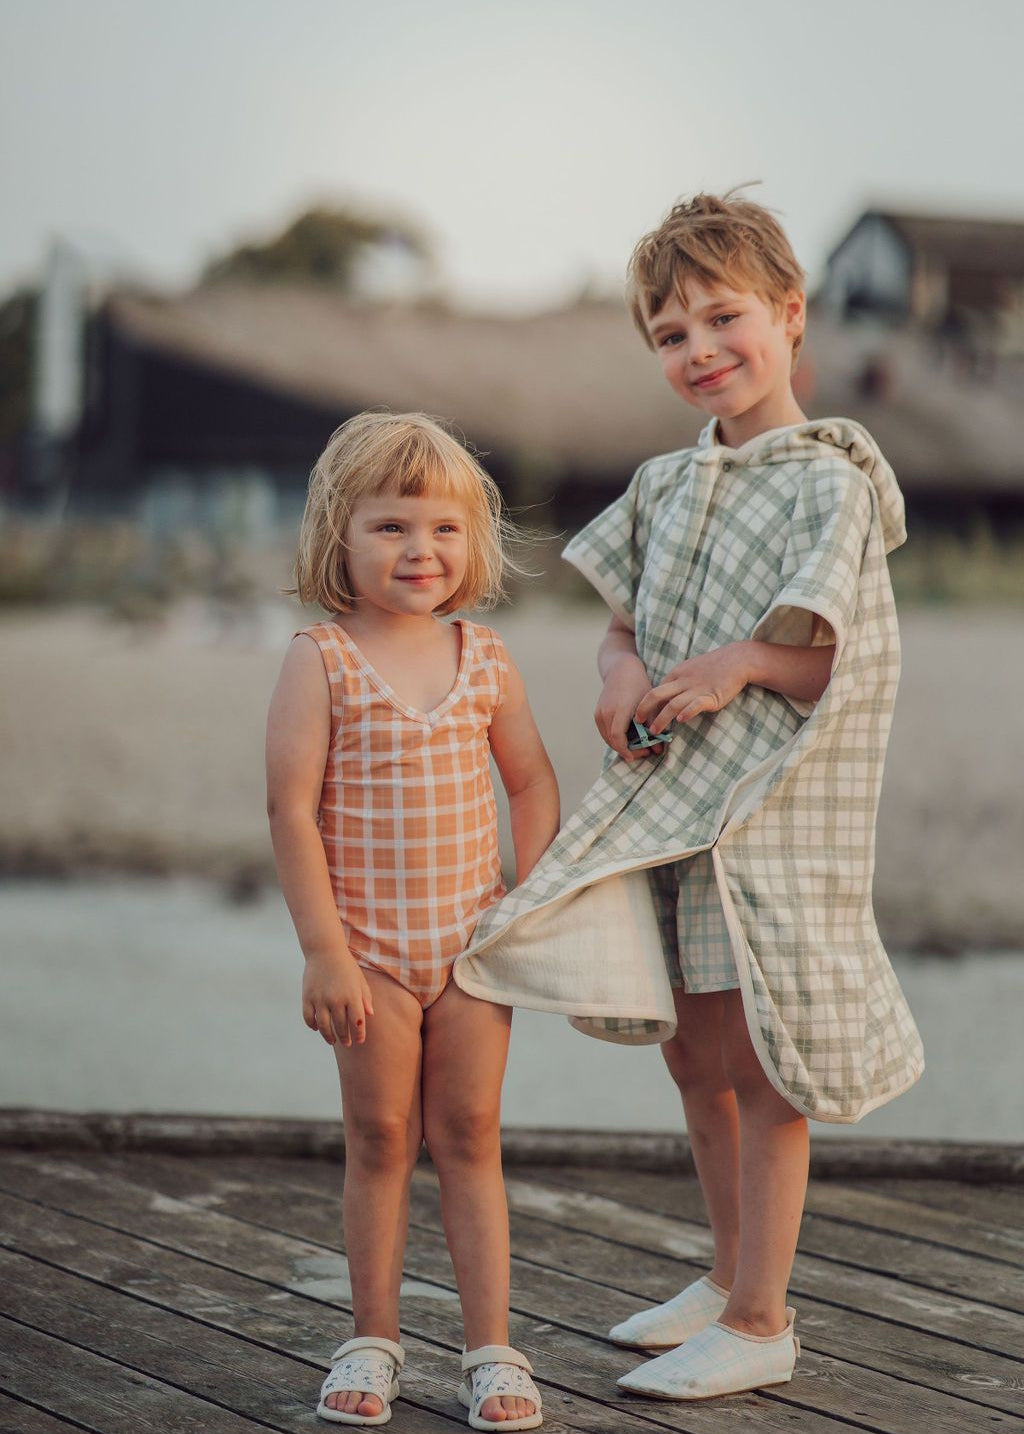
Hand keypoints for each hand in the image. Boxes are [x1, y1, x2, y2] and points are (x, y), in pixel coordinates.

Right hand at [302, 950, 373, 1045]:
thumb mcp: (360, 980)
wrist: (325, 950)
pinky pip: (309, 1018)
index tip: (359, 1041)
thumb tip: (369, 1015)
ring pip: (324, 1026)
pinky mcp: (307, 997)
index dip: (359, 1034)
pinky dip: (313, 1025)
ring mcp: (320, 999)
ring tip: (333, 1041)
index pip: (357, 1022)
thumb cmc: (346, 966)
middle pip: (341, 1027)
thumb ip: (365, 997)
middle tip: (347, 1043)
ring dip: (329, 1037)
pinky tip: (317, 1028)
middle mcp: (336, 999)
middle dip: (345, 1038)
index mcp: (352, 996)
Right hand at [595, 654, 660, 759]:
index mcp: (619, 709)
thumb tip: (659, 749)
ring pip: (607, 738)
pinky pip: (605, 732)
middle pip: (612, 741)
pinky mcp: (597, 714)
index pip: (618, 737)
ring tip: (638, 746)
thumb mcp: (649, 704)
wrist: (621, 669)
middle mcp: (605, 712)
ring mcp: (599, 713)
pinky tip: (629, 738)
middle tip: (644, 751)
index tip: (639, 756)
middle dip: (627, 750)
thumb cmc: (638, 684)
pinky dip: (615, 739)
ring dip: (621, 745)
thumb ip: (653, 726)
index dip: (627, 750)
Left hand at [635, 643, 752, 733]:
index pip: (654, 691)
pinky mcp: (712, 696)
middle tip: (637, 723)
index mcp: (676, 675)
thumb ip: (677, 683)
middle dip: (644, 710)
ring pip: (673, 704)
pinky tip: (682, 721)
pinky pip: (696, 704)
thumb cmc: (712, 667)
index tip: (639, 718)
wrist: (736, 659)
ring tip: (655, 731)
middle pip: (656, 695)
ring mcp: (697, 689)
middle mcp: (683, 681)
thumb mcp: (689, 670)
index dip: (645, 706)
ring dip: (661, 719)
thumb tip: (664, 700)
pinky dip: (687, 712)